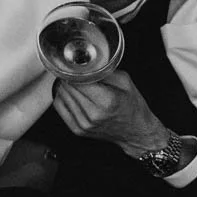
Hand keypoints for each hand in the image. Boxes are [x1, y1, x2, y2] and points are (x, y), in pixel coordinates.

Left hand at [51, 71, 171, 157]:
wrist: (136, 133)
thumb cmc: (133, 106)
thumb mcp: (125, 82)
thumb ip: (104, 71)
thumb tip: (85, 63)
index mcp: (106, 101)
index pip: (78, 80)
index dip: (75, 70)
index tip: (75, 65)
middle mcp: (93, 114)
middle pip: (68, 88)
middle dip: (69, 77)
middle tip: (74, 71)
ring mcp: (84, 124)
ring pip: (62, 96)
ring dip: (64, 86)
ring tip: (73, 81)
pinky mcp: (78, 130)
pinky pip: (60, 108)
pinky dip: (62, 97)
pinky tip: (69, 93)